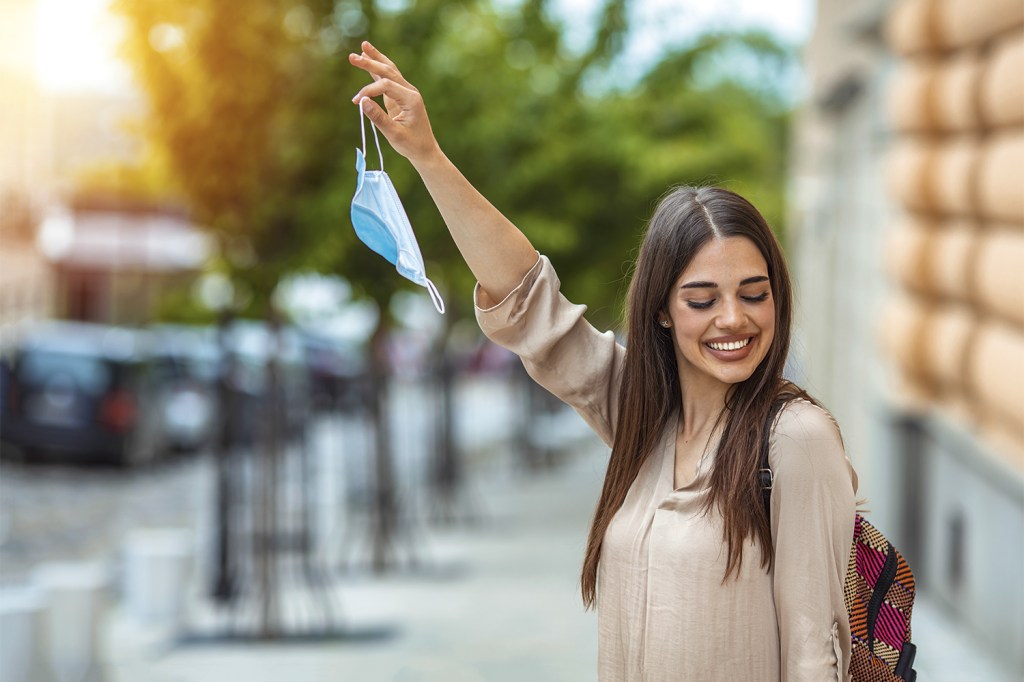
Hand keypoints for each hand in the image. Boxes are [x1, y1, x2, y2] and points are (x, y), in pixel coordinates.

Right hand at [349, 41, 440, 166]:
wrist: (425, 151)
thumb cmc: (411, 145)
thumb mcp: (394, 134)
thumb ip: (378, 117)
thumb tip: (362, 101)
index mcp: (411, 99)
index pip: (386, 85)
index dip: (369, 90)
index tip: (356, 101)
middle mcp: (410, 92)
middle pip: (388, 71)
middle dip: (370, 62)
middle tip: (352, 57)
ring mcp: (406, 92)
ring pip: (389, 71)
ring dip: (375, 59)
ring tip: (363, 46)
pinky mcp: (400, 96)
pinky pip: (388, 79)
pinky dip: (378, 69)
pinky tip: (369, 59)